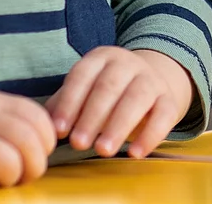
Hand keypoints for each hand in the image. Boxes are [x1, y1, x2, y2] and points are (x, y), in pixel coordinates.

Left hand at [46, 47, 194, 158]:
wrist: (151, 82)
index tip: (60, 130)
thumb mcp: (84, 90)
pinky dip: (151, 135)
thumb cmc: (106, 92)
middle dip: (92, 117)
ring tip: (102, 151)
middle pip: (109, 87)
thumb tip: (42, 125)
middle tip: (78, 143)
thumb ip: (63, 105)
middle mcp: (127, 63)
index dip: (70, 102)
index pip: (83, 76)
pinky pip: (163, 116)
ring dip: (118, 126)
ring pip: (137, 98)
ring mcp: (151, 80)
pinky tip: (135, 153)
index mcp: (101, 58)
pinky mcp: (169, 100)